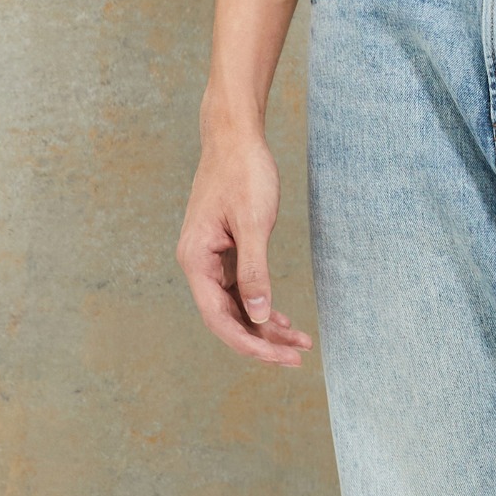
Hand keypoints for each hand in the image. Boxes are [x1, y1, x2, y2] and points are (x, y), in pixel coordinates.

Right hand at [177, 123, 312, 367]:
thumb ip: (255, 272)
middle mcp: (199, 264)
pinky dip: (263, 307)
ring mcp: (211, 260)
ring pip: (237, 307)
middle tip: (298, 358)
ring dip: (266, 328)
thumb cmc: (243, 173)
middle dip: (262, 342)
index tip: (280, 358)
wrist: (236, 137)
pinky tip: (284, 321)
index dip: (250, 343)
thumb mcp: (254, 223)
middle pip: (228, 319)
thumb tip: (259, 317)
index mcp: (196, 260)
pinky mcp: (226, 253)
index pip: (219, 318)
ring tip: (299, 344)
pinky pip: (241, 291)